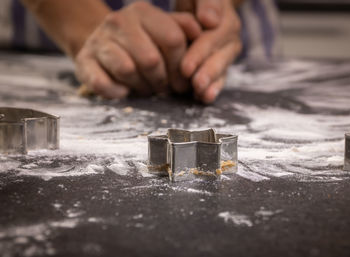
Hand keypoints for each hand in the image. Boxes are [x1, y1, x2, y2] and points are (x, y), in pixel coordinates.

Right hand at [75, 2, 201, 98]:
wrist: (102, 46)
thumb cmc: (143, 43)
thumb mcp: (165, 30)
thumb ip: (185, 28)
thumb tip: (206, 27)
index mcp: (144, 12)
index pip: (173, 39)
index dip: (182, 67)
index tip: (183, 81)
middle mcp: (120, 21)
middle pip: (151, 59)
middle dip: (162, 81)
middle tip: (165, 88)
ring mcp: (99, 40)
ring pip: (128, 70)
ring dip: (141, 87)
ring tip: (146, 88)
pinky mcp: (84, 61)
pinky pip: (103, 83)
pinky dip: (117, 92)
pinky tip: (124, 92)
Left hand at [177, 0, 242, 102]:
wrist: (198, 4)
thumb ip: (208, 0)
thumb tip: (209, 20)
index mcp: (225, 18)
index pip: (214, 37)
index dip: (200, 52)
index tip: (186, 67)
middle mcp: (230, 36)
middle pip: (220, 56)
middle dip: (207, 72)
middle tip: (195, 84)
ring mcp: (227, 51)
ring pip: (221, 68)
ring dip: (212, 83)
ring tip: (202, 95)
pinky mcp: (221, 62)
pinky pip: (220, 76)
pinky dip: (214, 88)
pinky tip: (205, 98)